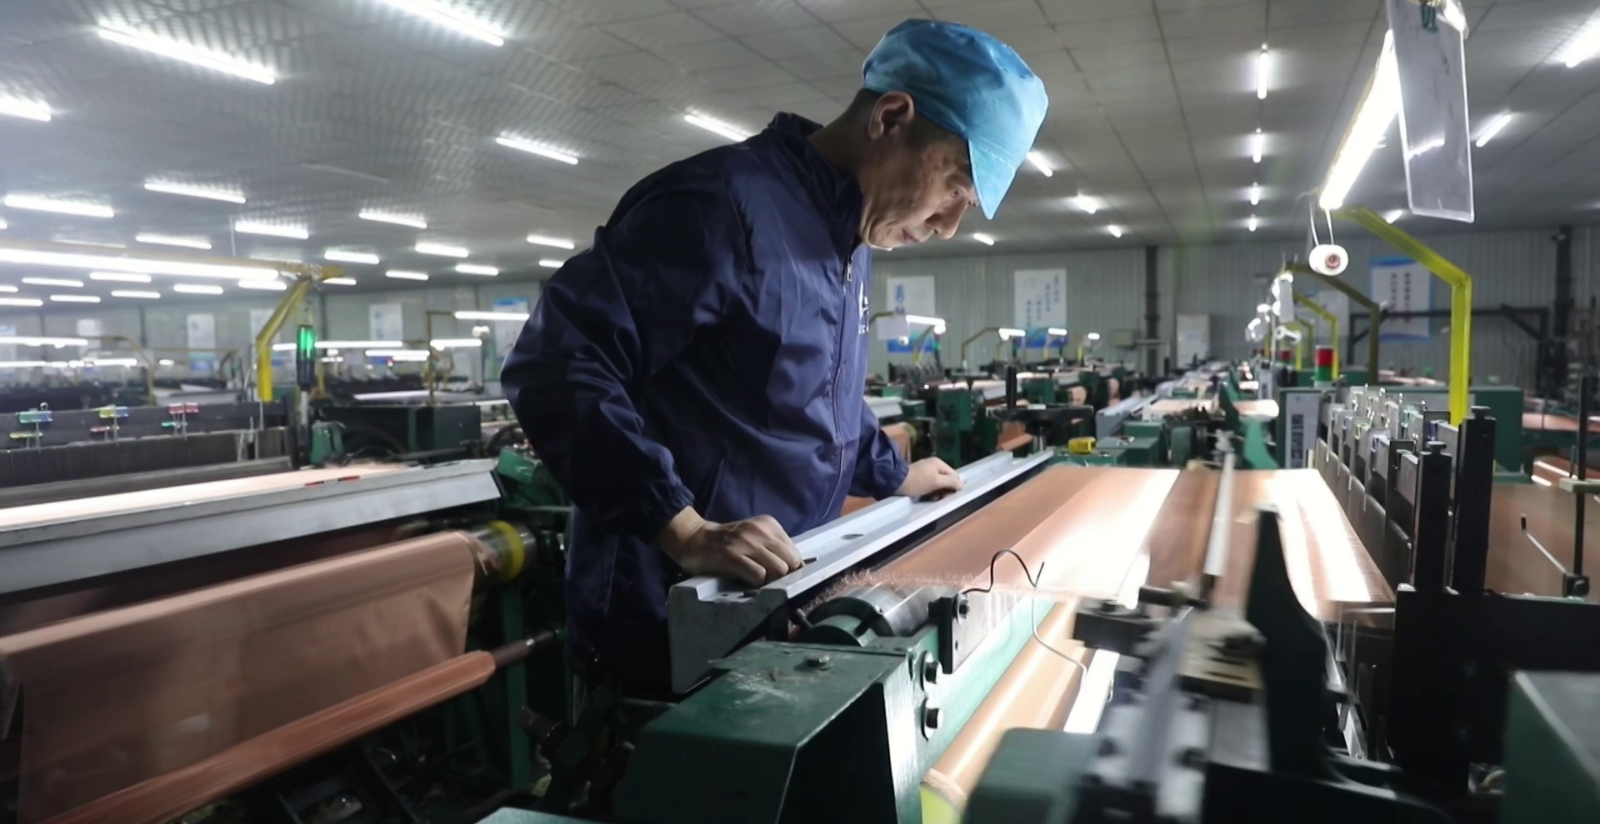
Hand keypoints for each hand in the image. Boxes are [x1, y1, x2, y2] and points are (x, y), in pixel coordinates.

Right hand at [657, 507, 801, 585]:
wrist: (694, 539)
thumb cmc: (727, 543)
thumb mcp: (755, 537)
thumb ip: (774, 549)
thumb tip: (797, 570)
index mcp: (769, 524)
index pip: (795, 553)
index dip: (790, 569)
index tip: (779, 576)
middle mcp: (760, 530)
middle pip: (790, 563)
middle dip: (782, 576)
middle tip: (767, 579)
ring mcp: (746, 542)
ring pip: (778, 570)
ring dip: (769, 580)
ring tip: (755, 578)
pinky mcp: (732, 555)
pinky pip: (758, 575)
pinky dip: (755, 582)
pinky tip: (745, 578)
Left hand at [896, 458, 963, 498]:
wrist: (895, 481)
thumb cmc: (917, 482)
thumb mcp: (936, 482)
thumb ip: (950, 482)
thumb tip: (962, 484)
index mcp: (938, 463)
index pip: (954, 475)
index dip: (954, 485)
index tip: (949, 495)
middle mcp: (933, 464)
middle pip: (946, 478)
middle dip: (945, 489)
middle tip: (939, 497)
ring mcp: (925, 469)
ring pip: (938, 482)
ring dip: (937, 491)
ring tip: (932, 497)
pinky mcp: (919, 476)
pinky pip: (930, 483)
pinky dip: (930, 490)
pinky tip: (926, 496)